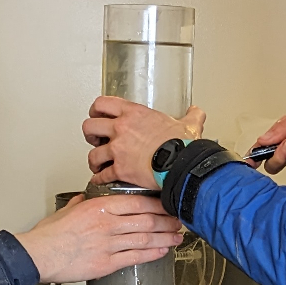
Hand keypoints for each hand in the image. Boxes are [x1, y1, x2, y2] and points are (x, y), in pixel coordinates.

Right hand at [17, 192, 181, 284]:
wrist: (38, 255)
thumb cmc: (47, 235)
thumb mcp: (65, 211)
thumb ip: (79, 204)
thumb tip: (83, 199)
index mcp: (98, 207)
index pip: (136, 202)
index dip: (156, 205)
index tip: (166, 205)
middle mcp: (106, 224)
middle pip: (146, 220)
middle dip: (166, 221)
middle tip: (177, 221)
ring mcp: (108, 244)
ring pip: (145, 238)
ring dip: (164, 238)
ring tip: (176, 237)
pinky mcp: (106, 263)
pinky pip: (135, 257)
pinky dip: (152, 254)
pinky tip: (162, 252)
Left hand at [83, 99, 204, 190]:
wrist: (182, 164)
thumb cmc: (183, 145)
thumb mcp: (189, 125)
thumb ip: (191, 117)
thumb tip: (197, 113)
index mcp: (134, 114)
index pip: (102, 103)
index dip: (95, 110)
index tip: (97, 115)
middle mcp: (121, 129)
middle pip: (89, 127)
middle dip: (90, 135)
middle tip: (96, 140)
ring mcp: (118, 150)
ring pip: (92, 154)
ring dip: (94, 161)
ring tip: (98, 164)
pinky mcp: (120, 170)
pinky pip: (102, 176)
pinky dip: (100, 180)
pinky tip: (102, 181)